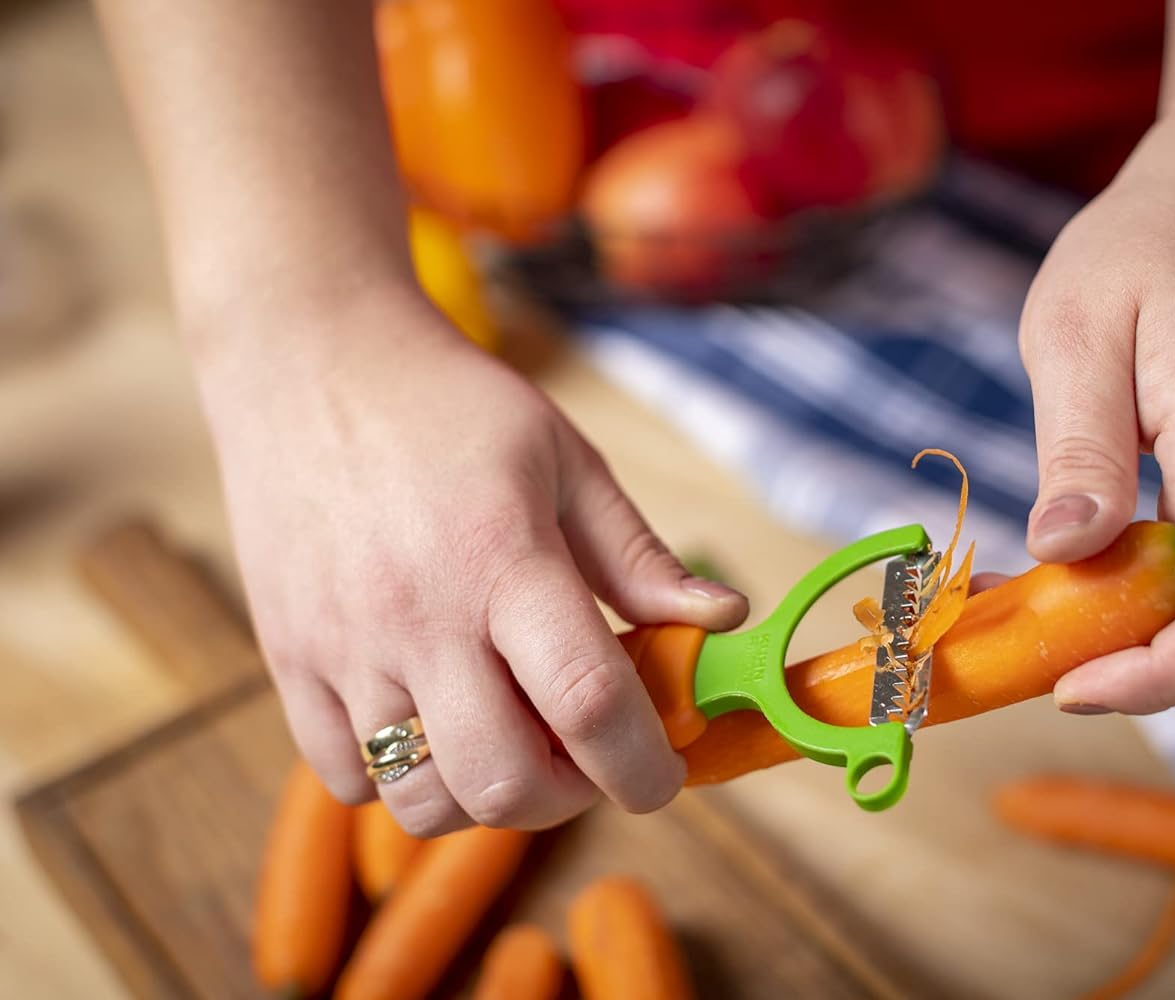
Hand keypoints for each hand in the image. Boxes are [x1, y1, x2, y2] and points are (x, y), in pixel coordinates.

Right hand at [199, 286, 747, 833]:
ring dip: (485, 796)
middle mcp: (418, 616)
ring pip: (422, 799)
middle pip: (504, 781)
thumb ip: (640, 557)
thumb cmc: (452, 408)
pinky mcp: (287, 659)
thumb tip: (724, 618)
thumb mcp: (566, 460)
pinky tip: (433, 722)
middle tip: (585, 754)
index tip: (662, 775)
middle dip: (569, 795)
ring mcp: (342, 646)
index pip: (586, 702)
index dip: (641, 765)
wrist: (310, 361)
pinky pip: (343, 779)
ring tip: (508, 737)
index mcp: (504, 558)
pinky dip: (402, 779)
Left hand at [1018, 113, 1174, 713]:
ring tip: (1042, 610)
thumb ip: (1078, 448)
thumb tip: (1063, 552)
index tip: (1069, 679)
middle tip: (1030, 649)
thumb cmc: (1152, 245)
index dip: (1162, 677)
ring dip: (1142, 640)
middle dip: (1138, 672)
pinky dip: (1154, 600)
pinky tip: (1082, 569)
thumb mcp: (1080, 328)